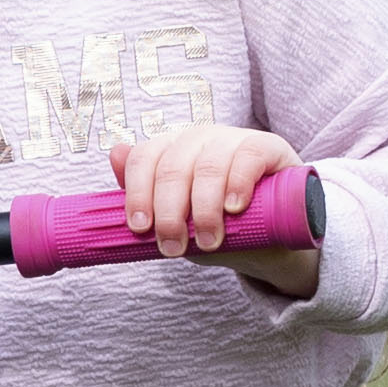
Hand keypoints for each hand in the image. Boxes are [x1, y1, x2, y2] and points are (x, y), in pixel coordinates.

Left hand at [110, 123, 320, 298]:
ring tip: (208, 241)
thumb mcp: (179, 218)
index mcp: (170, 150)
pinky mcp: (269, 147)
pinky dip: (237, 183)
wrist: (273, 237)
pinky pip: (248, 157)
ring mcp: (233, 139)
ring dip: (203, 208)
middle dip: (169, 211)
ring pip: (208, 166)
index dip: (138, 194)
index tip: (141, 229)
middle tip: (173, 247)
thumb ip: (145, 193)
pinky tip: (233, 207)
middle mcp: (198, 139)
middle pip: (172, 166)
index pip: (143, 160)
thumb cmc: (219, 225)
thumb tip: (114, 153)